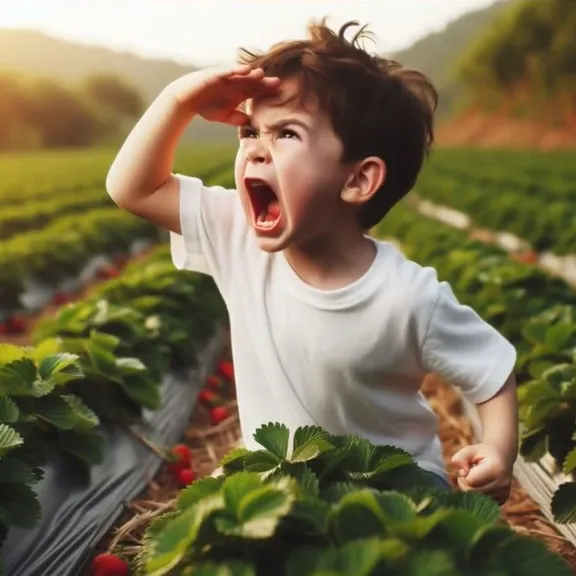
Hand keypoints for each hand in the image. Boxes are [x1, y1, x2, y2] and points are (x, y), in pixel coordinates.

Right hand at [166, 64, 280, 125]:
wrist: (186, 100)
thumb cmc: (205, 107)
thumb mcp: (225, 116)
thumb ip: (237, 119)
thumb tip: (250, 123)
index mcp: (239, 93)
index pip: (256, 92)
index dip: (267, 92)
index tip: (281, 95)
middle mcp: (235, 83)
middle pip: (253, 82)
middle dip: (264, 83)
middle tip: (278, 84)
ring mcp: (226, 77)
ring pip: (243, 75)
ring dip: (253, 74)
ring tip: (263, 75)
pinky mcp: (216, 74)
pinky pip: (228, 70)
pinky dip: (237, 69)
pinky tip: (247, 70)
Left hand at [451, 443, 512, 503]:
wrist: (502, 456)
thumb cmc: (483, 452)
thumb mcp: (470, 450)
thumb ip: (461, 457)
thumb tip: (462, 472)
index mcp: (495, 468)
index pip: (470, 481)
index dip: (463, 475)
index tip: (467, 467)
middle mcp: (502, 483)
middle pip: (472, 492)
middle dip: (465, 483)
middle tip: (469, 473)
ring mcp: (504, 492)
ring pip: (477, 499)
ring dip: (472, 489)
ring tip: (477, 477)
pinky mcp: (503, 499)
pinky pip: (483, 503)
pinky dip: (479, 495)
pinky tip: (482, 484)